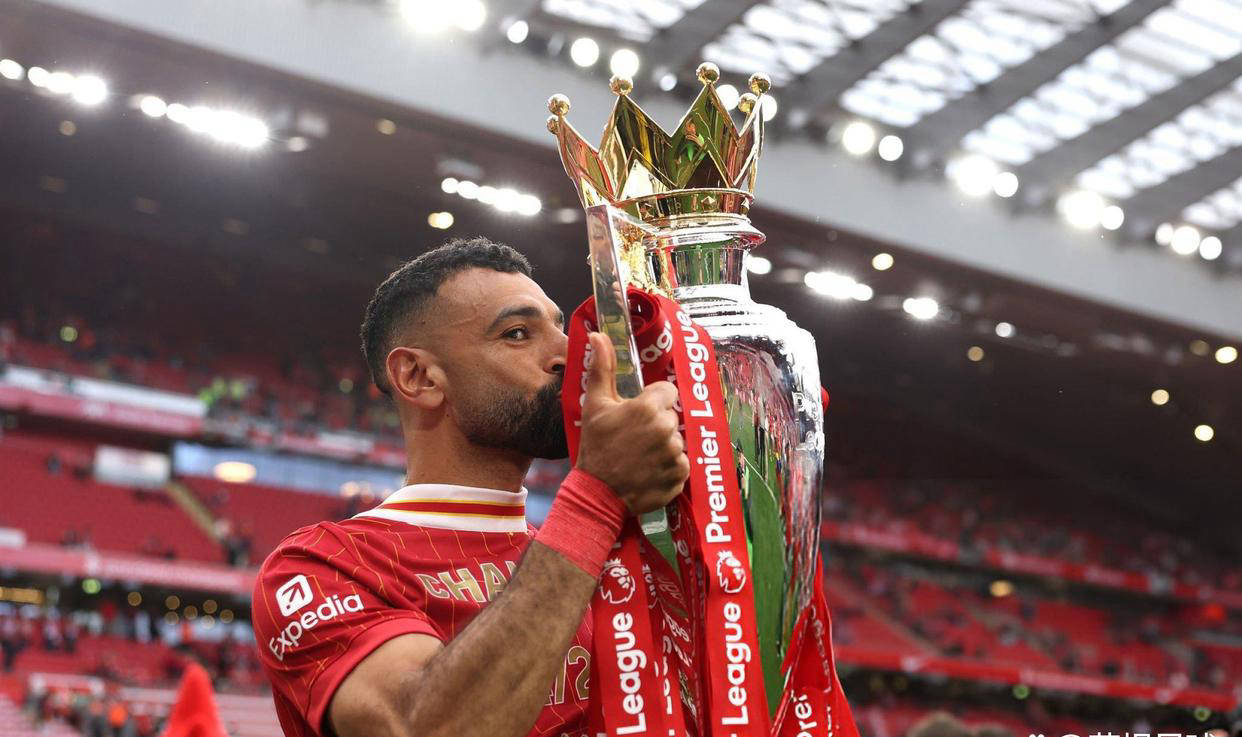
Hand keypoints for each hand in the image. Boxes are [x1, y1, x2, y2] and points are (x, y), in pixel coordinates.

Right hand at [575, 332, 688, 514]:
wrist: (597, 493)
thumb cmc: (595, 446)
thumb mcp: (595, 405)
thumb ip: (602, 368)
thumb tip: (598, 335)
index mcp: (648, 408)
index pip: (667, 392)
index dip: (652, 402)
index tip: (636, 415)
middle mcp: (666, 429)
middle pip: (672, 417)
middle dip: (657, 424)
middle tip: (634, 438)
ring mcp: (675, 454)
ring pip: (677, 440)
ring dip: (663, 446)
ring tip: (640, 456)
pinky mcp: (680, 476)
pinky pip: (682, 464)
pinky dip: (669, 467)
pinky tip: (649, 470)